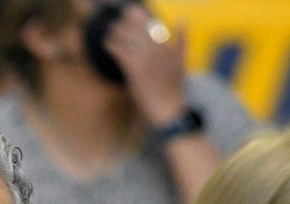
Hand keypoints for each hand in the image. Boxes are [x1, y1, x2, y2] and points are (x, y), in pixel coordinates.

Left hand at [106, 4, 187, 126]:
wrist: (167, 106)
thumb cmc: (173, 84)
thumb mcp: (181, 59)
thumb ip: (181, 39)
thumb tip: (183, 20)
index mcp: (166, 45)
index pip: (152, 22)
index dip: (139, 14)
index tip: (130, 11)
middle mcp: (156, 48)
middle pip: (138, 25)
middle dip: (126, 20)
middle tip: (117, 21)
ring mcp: (145, 58)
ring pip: (128, 36)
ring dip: (117, 31)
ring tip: (111, 31)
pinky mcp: (135, 69)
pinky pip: (120, 51)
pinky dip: (112, 45)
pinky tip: (106, 43)